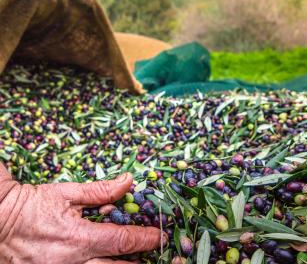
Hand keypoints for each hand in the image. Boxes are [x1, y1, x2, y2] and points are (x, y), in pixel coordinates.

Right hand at [0, 165, 163, 263]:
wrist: (1, 222)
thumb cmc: (34, 205)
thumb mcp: (68, 193)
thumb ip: (101, 191)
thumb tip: (129, 181)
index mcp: (78, 238)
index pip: (121, 241)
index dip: (144, 239)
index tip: (159, 236)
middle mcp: (72, 263)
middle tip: (160, 257)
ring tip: (137, 262)